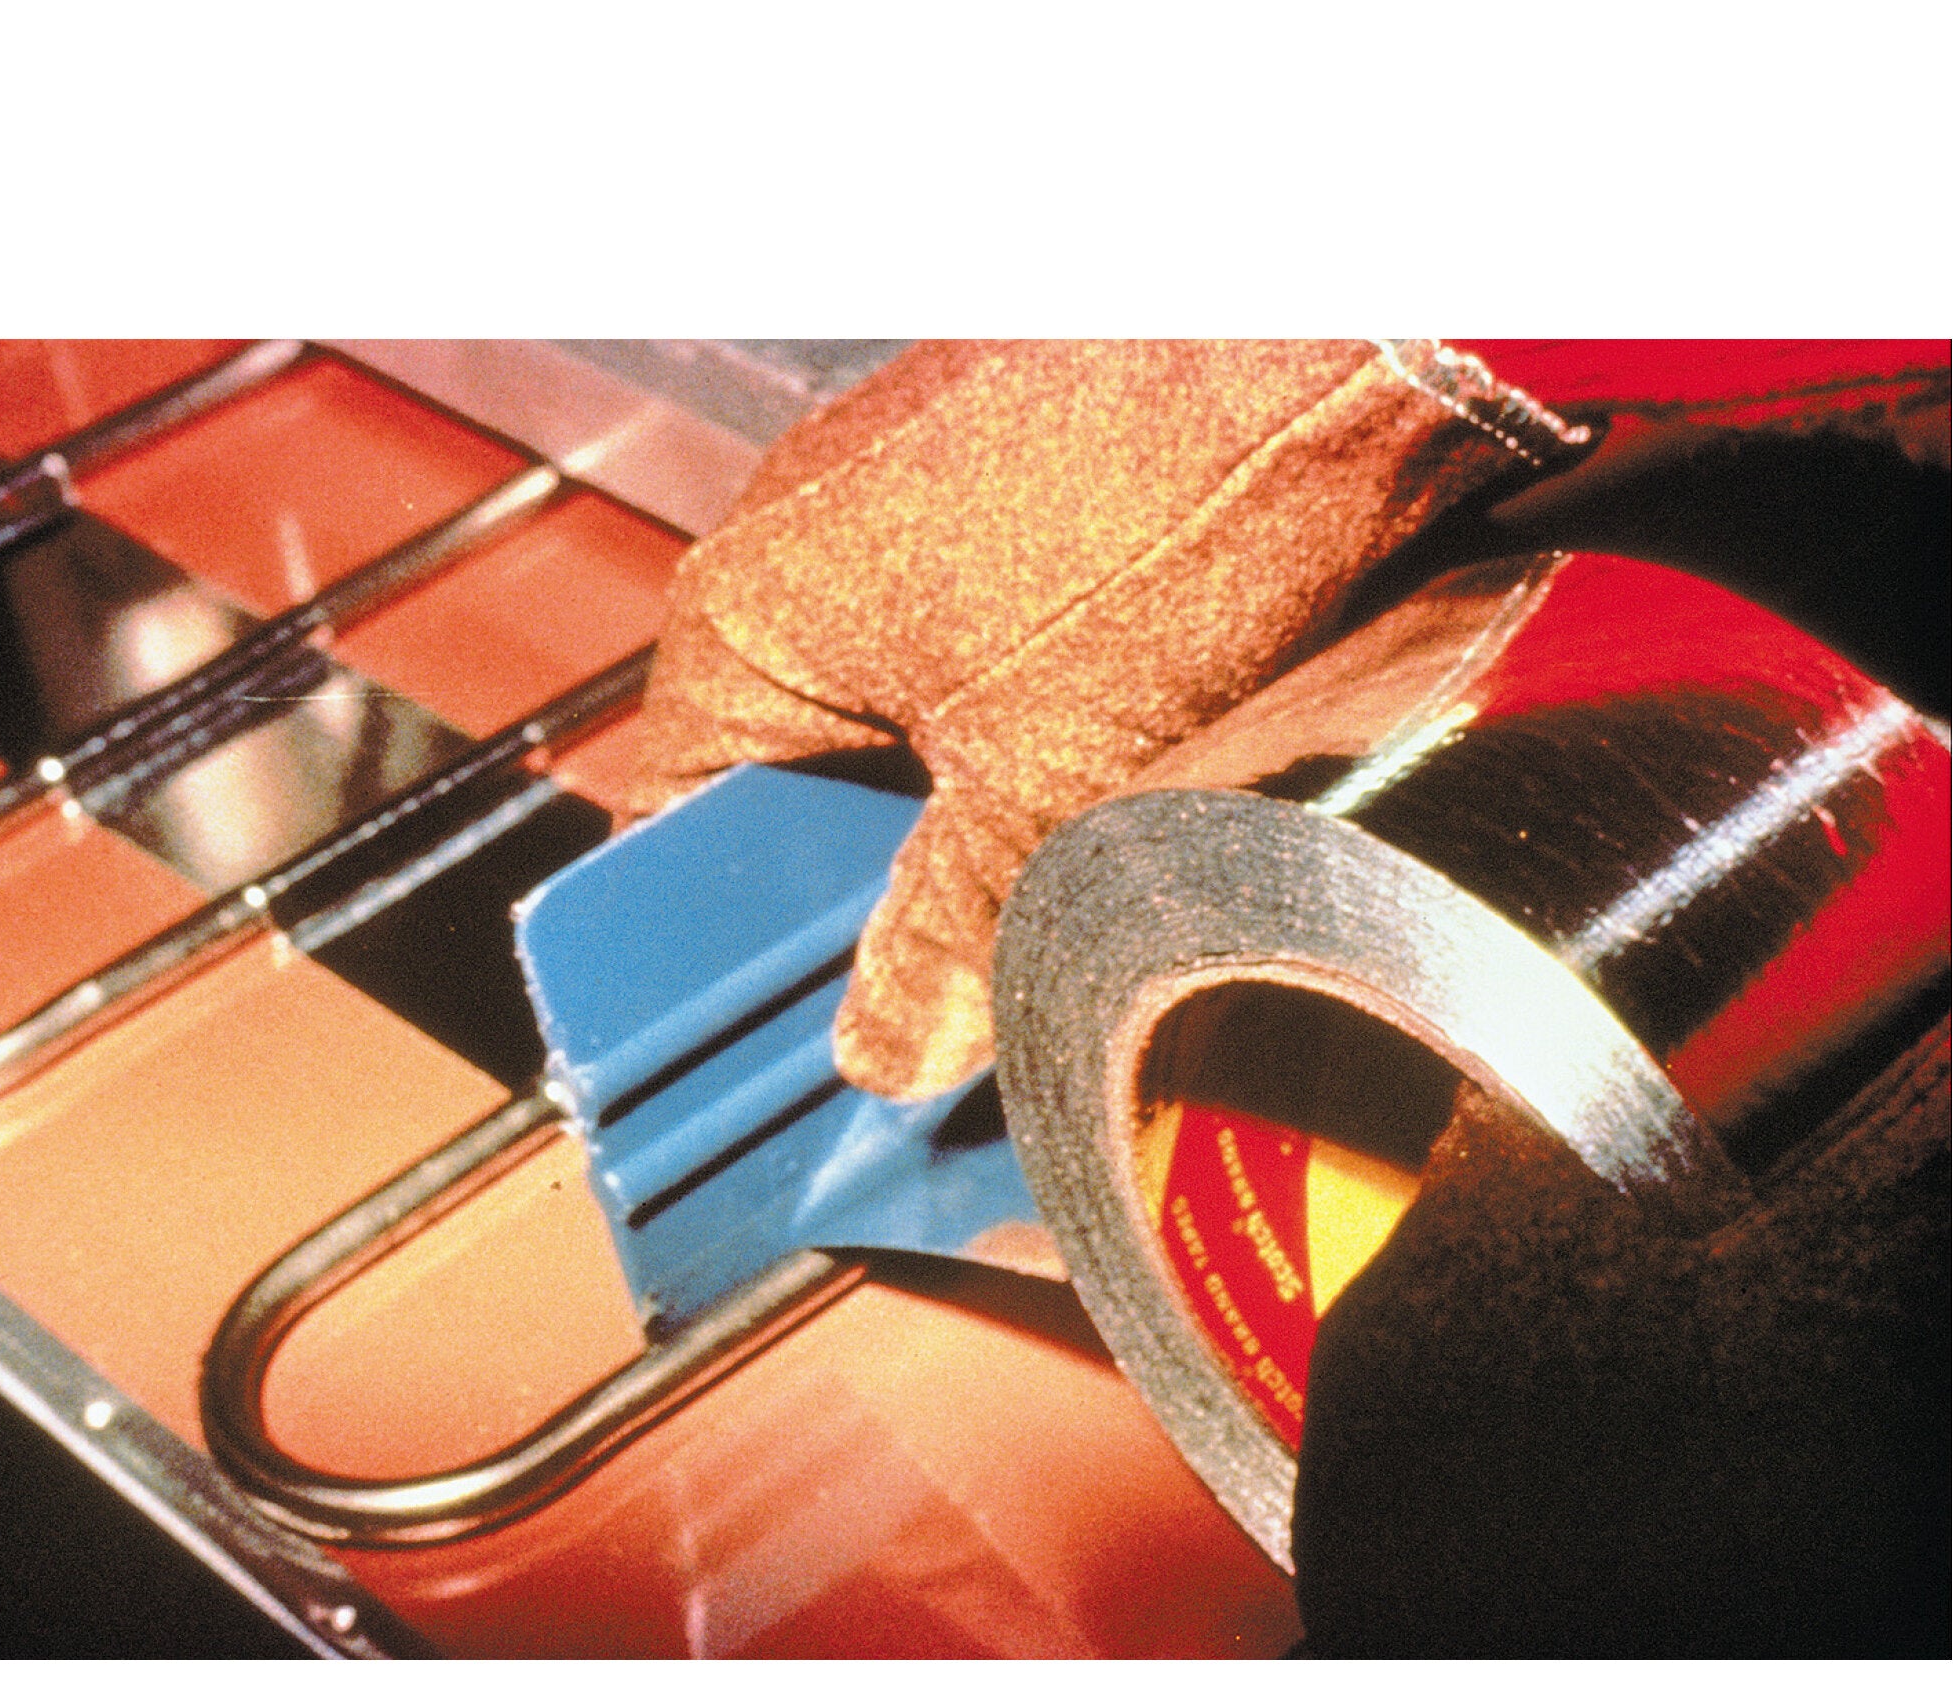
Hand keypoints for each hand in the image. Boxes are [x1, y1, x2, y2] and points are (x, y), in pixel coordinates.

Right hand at [614, 339, 1574, 1097]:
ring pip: (900, 727)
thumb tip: (884, 1050)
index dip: (744, 939)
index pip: (681, 825)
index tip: (812, 1027)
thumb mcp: (1049, 782)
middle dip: (885, 889)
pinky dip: (1025, 728)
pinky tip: (1118, 757)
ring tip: (1068, 857)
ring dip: (968, 813)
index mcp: (749, 617)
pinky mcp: (1004, 488)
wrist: (1350, 333)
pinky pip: (973, 655)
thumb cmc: (1169, 514)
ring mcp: (904, 505)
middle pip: (801, 785)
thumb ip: (950, 932)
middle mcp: (800, 549)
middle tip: (969, 970)